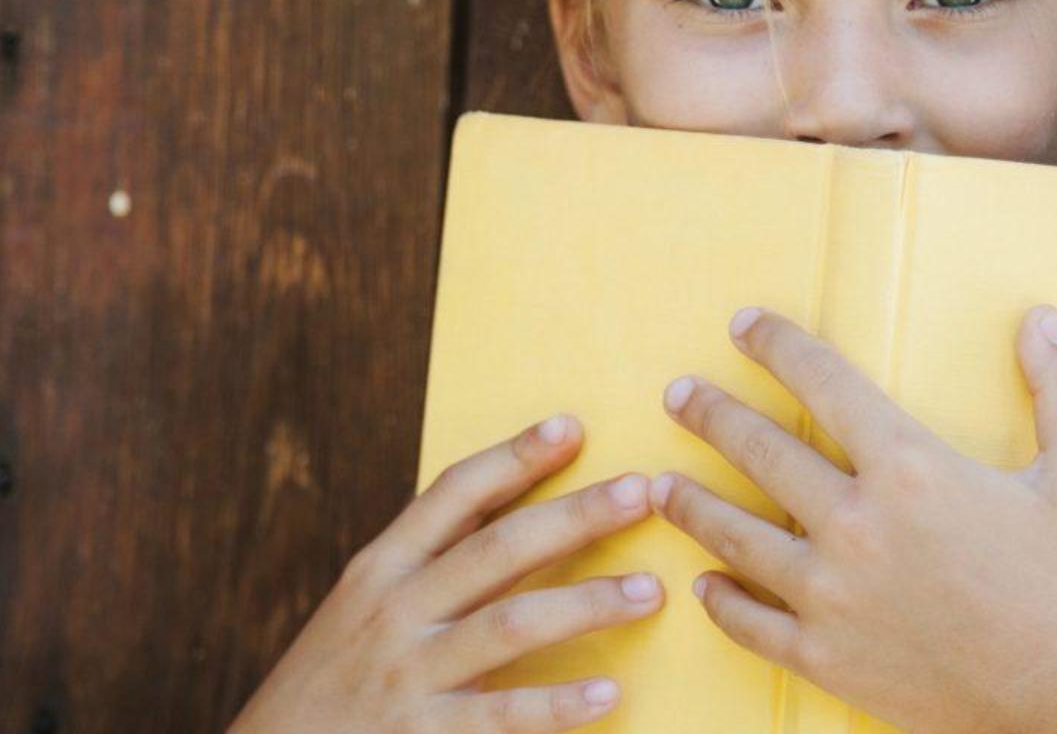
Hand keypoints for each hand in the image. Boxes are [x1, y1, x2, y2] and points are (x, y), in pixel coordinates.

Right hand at [229, 415, 662, 732]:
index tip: (572, 428)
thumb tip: (511, 510)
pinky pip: (500, 718)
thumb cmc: (331, 681)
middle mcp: (395, 611)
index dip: (514, 457)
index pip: (452, 493)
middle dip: (576, 515)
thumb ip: (427, 563)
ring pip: (509, 626)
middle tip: (644, 490)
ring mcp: (408, 675)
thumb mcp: (362, 607)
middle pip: (498, 548)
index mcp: (380, 569)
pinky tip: (606, 694)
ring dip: (586, 604)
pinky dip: (555, 706)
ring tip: (650, 591)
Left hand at [649, 305, 1056, 733]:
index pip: (823, 382)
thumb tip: (1043, 318)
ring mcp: (831, 595)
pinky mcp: (823, 655)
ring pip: (735, 535)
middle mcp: (856, 523)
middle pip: (759, 450)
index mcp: (910, 468)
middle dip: (709, 414)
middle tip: (676, 394)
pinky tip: (704, 582)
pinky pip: (750, 622)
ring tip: (658, 485)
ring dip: (689, 503)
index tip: (744, 325)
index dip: (777, 345)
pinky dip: (721, 599)